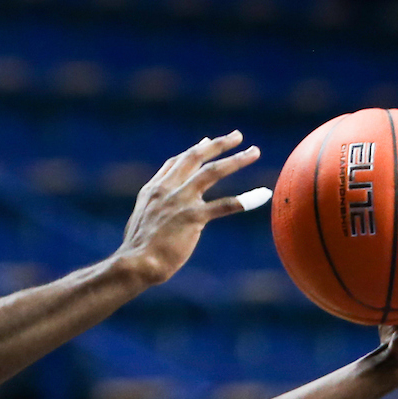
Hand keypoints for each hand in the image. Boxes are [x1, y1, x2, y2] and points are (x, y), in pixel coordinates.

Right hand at [115, 131, 262, 285]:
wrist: (135, 263)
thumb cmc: (139, 250)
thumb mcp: (142, 220)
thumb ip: (154, 208)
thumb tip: (161, 210)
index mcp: (153, 189)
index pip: (176, 162)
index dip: (194, 150)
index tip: (207, 141)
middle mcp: (167, 189)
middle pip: (195, 157)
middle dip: (218, 144)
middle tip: (237, 135)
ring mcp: (180, 201)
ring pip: (212, 172)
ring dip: (236, 160)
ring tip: (255, 152)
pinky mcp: (193, 217)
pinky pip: (225, 205)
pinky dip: (245, 200)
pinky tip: (262, 195)